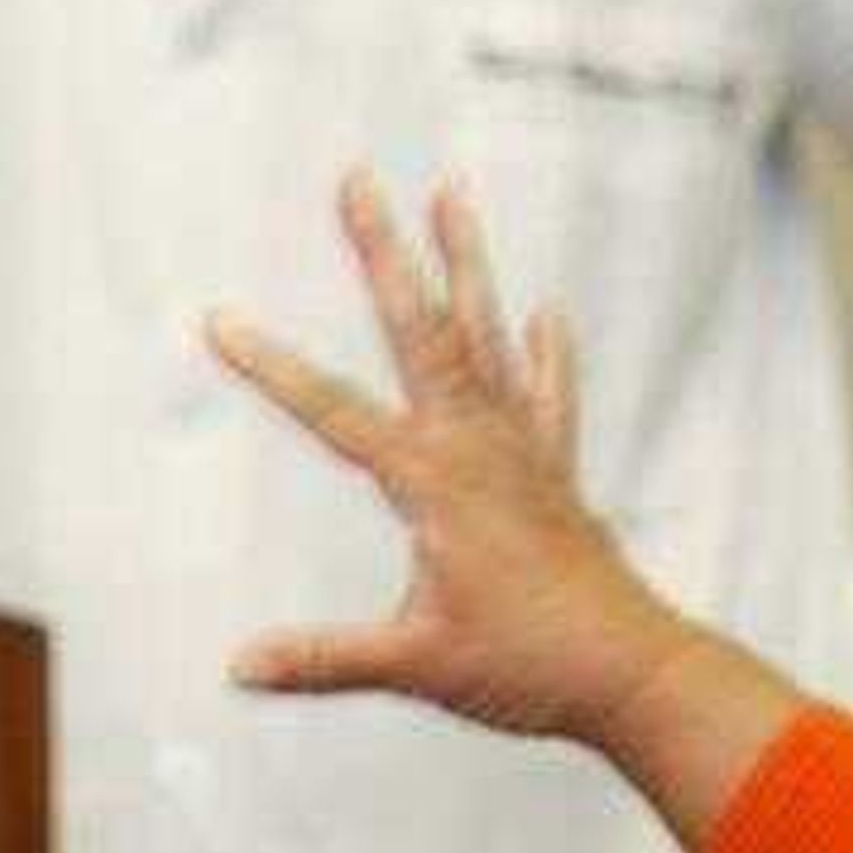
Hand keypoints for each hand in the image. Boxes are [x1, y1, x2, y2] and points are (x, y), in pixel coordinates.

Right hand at [210, 172, 694, 746]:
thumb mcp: (416, 664)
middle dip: (385, 253)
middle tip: (359, 179)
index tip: (220, 319)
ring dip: (469, 264)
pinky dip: (550, 352)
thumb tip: (238, 665)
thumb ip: (325, 660)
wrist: (632, 673)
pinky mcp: (559, 474)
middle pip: (423, 331)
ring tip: (452, 191)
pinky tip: (549, 310)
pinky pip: (553, 395)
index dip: (273, 368)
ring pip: (491, 337)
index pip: (335, 412)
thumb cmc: (527, 668)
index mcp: (435, 483)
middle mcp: (482, 447)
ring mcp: (526, 452)